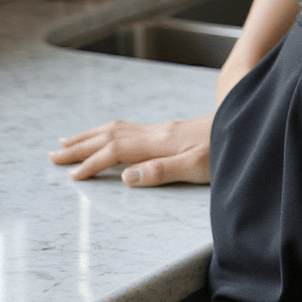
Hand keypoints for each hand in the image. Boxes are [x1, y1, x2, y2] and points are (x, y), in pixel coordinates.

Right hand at [49, 114, 212, 186]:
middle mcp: (157, 132)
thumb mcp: (198, 167)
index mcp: (160, 143)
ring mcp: (163, 129)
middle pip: (110, 136)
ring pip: (117, 129)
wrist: (248, 123)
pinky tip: (109, 136)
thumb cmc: (227, 150)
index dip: (92, 164)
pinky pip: (128, 129)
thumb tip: (126, 177)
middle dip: (80, 146)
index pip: (116, 152)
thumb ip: (162, 172)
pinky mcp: (170, 130)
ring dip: (90, 136)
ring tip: (69, 142)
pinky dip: (109, 133)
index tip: (71, 177)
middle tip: (53, 154)